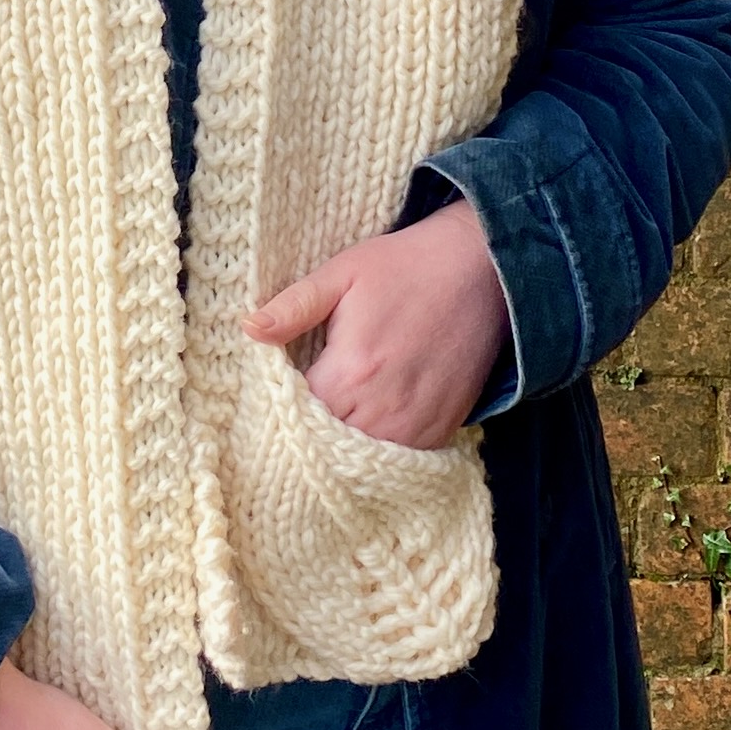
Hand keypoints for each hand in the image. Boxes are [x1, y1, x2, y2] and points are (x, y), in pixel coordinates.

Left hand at [243, 200, 508, 449]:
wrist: (481, 269)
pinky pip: (402, 460)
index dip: (280, 411)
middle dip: (308, 435)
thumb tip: (249, 329)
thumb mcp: (342, 273)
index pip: (297, 416)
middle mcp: (385, 406)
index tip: (272, 400)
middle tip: (295, 419)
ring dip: (343, 451)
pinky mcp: (443, 427)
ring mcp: (418, 422)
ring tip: (329, 430)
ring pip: (364, 462)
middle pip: (327, 446)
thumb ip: (294, 306)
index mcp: (352, 369)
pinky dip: (381, 454)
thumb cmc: (404, 266)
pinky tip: (366, 436)